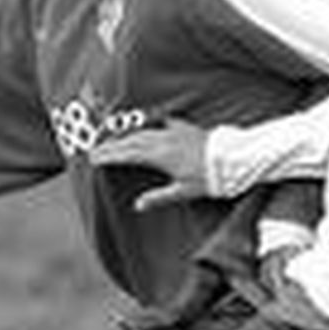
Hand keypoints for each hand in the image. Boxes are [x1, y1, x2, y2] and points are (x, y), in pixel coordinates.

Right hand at [90, 120, 211, 210]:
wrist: (234, 159)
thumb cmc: (210, 178)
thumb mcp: (184, 192)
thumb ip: (160, 197)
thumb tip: (139, 205)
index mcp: (161, 155)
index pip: (128, 154)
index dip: (110, 156)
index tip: (94, 159)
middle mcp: (164, 140)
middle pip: (132, 141)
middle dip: (112, 146)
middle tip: (95, 150)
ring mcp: (175, 131)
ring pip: (144, 132)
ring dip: (127, 136)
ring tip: (114, 141)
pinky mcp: (186, 127)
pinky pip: (161, 124)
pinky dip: (149, 126)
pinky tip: (148, 127)